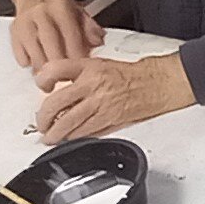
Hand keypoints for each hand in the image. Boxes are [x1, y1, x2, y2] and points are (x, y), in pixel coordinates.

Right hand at [11, 0, 103, 70]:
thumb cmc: (60, 9)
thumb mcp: (80, 13)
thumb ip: (91, 28)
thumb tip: (99, 41)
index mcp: (61, 8)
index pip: (71, 34)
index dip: (78, 54)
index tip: (82, 68)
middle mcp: (41, 14)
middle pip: (51, 45)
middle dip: (61, 65)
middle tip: (68, 78)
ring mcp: (25, 24)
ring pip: (35, 53)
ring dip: (46, 69)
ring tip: (55, 78)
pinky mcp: (14, 34)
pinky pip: (22, 56)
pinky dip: (32, 65)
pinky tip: (41, 69)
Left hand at [34, 53, 195, 142]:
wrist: (161, 82)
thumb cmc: (137, 75)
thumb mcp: (104, 65)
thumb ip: (82, 76)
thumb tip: (64, 90)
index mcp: (90, 68)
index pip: (55, 70)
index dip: (42, 80)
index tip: (42, 87)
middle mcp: (93, 85)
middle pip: (55, 103)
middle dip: (44, 118)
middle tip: (42, 123)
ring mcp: (101, 103)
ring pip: (68, 122)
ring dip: (56, 133)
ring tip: (52, 137)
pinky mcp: (111, 118)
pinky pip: (86, 131)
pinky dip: (76, 136)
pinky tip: (72, 138)